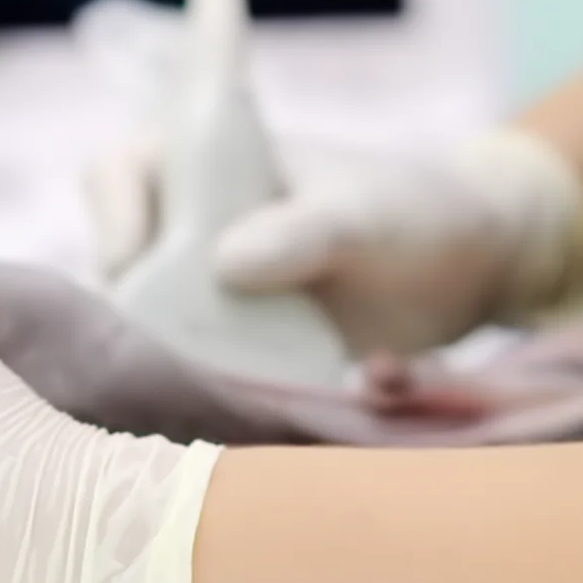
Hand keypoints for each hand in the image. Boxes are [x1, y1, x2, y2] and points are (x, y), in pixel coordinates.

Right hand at [84, 129, 582, 356]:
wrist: (469, 269)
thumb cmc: (411, 211)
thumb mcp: (367, 212)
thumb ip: (305, 229)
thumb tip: (226, 264)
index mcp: (204, 168)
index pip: (117, 172)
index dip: (113, 215)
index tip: (139, 263)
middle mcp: (186, 234)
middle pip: (116, 272)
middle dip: (137, 317)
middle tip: (182, 353)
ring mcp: (204, 299)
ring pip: (146, 337)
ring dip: (177, 370)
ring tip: (230, 392)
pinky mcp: (231, 359)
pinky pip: (197, 384)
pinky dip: (219, 403)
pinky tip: (269, 414)